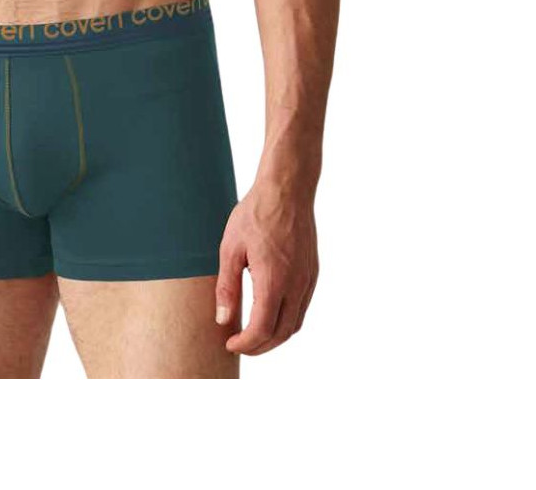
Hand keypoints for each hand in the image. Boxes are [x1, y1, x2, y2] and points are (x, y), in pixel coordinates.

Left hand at [214, 180, 318, 354]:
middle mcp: (296, 285)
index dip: (246, 344)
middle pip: (281, 334)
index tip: (230, 344)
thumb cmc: (255, 214)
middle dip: (259, 346)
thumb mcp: (231, 248)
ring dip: (274, 336)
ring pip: (295, 324)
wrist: (287, 189)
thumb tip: (223, 320)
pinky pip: (302, 308)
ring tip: (253, 334)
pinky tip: (270, 313)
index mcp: (274, 280)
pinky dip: (286, 320)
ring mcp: (307, 279)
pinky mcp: (312, 273)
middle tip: (239, 344)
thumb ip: (227, 286)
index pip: (262, 329)